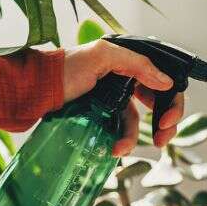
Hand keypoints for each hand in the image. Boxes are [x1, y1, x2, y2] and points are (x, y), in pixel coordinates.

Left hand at [63, 40, 184, 154]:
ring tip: (122, 149)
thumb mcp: (102, 56)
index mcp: (129, 62)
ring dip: (134, 138)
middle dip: (164, 124)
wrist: (35, 88)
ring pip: (136, 121)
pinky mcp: (101, 115)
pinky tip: (113, 149)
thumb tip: (167, 82)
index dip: (171, 102)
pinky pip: (119, 130)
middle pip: (157, 104)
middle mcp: (125, 79)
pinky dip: (120, 141)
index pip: (163, 81)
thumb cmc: (65, 68)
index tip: (167, 121)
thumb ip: (137, 64)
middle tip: (162, 139)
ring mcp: (113, 99)